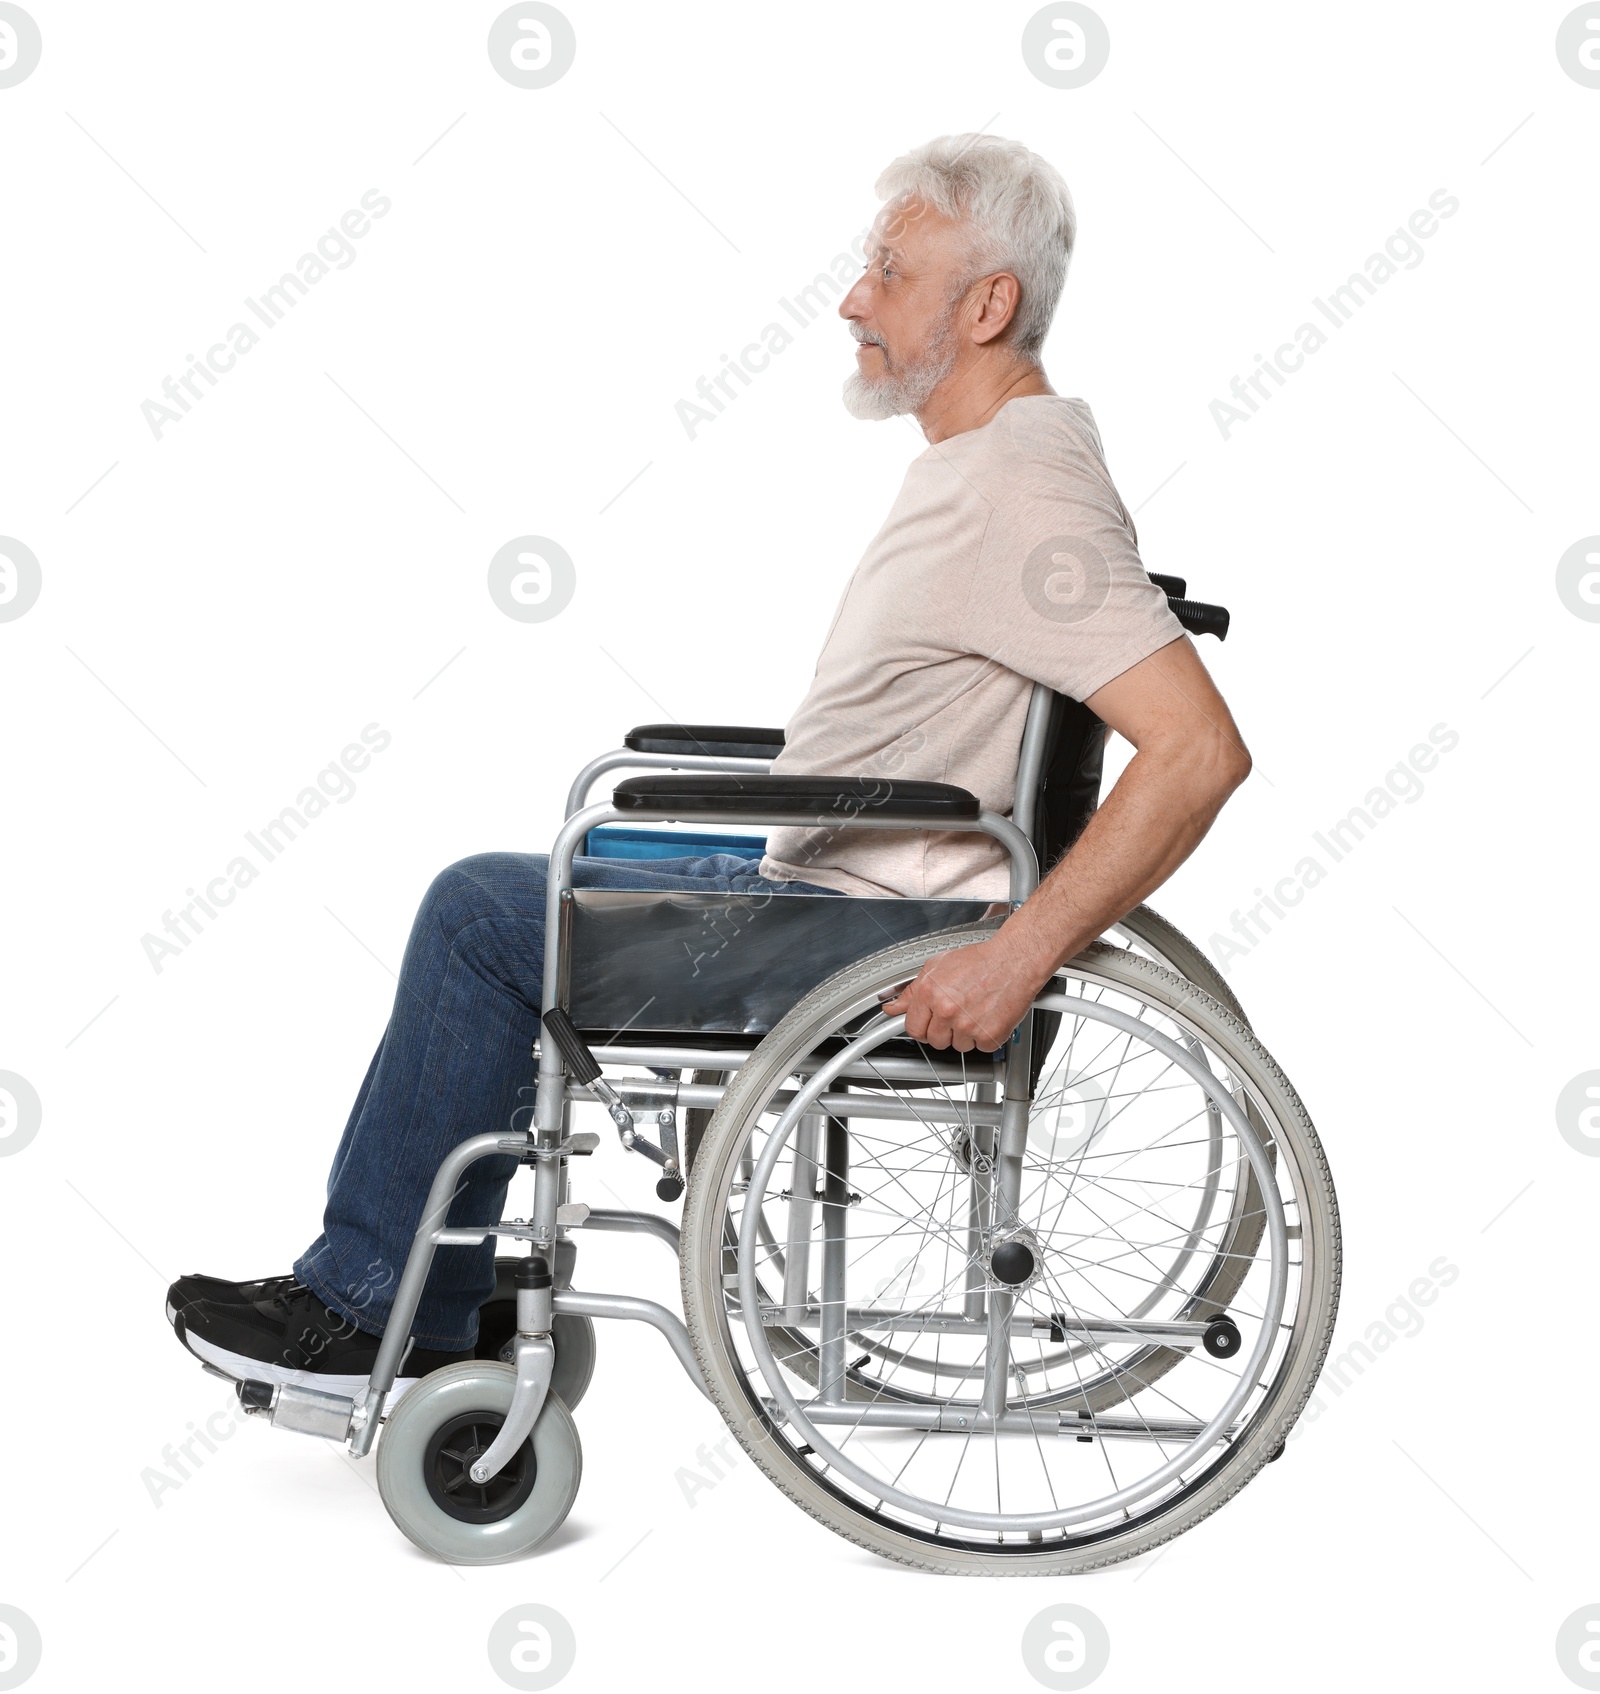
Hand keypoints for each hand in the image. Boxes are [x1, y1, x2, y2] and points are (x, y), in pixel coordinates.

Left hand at [880, 935, 1050, 1052]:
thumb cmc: (980, 961)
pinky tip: (989, 1016)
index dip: (922, 1027)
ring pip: (958, 1047)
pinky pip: (981, 1048)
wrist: (1015, 960)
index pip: (913, 1028)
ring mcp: (968, 1025)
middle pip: (935, 1041)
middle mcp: (946, 1010)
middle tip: (958, 1014)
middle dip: (944, 1031)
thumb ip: (911, 991)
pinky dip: (986, 1037)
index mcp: (930, 993)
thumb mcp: (937, 967)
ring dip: (966, 1035)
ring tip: (976, 1011)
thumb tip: (892, 1008)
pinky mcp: (989, 1036)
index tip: (930, 1024)